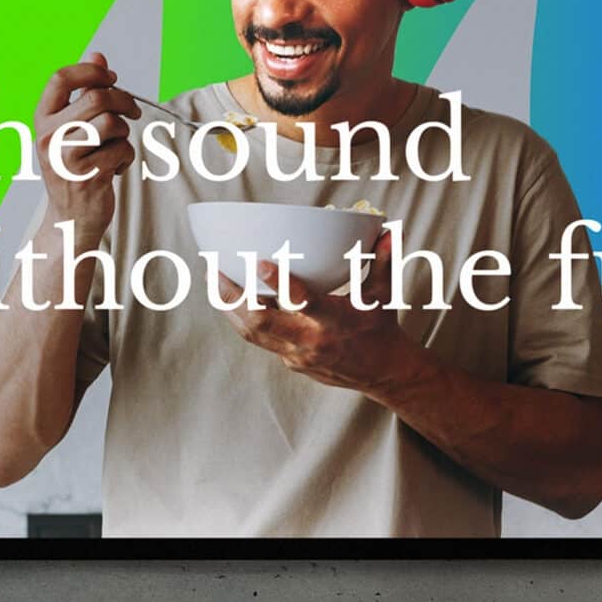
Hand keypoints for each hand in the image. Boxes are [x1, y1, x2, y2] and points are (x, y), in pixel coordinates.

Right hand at [34, 51, 140, 243]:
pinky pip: (121, 150)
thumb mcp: (71, 129)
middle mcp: (49, 136)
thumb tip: (98, 54)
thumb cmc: (74, 170)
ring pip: (112, 123)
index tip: (111, 77)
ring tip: (117, 147)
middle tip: (133, 111)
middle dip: (124, 101)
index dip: (91, 70)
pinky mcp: (87, 176)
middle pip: (97, 98)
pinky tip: (115, 168)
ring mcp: (66, 157)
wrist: (70, 219)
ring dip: (125, 133)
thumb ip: (83, 93)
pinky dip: (126, 157)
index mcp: (42, 120)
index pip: (61, 78)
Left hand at [215, 229, 418, 392]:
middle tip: (214, 269)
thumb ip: (383, 260)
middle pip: (260, 321)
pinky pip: (261, 339)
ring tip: (213, 280)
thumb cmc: (381, 327)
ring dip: (229, 307)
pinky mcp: (291, 362)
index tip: (260, 262)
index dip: (280, 283)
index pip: (304, 302)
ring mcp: (297, 355)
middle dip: (232, 295)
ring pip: (252, 333)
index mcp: (336, 321)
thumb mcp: (384, 293)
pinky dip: (245, 318)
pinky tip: (234, 299)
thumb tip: (389, 229)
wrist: (383, 373)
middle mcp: (312, 341)